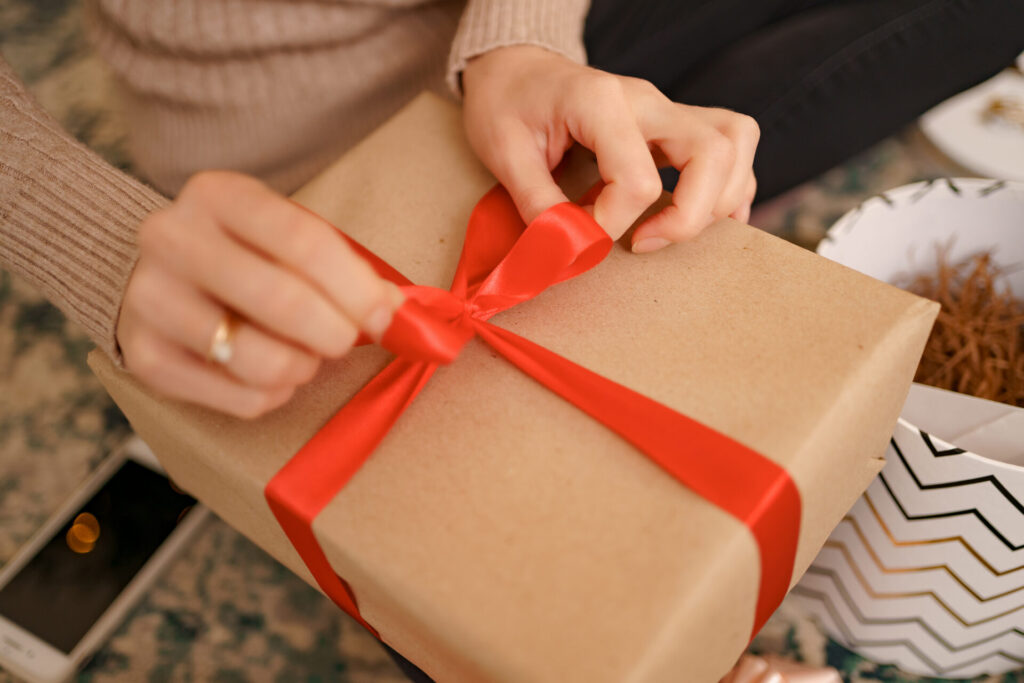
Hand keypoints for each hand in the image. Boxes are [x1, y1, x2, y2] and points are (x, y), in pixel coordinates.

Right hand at [117, 171, 400, 418]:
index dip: (356, 287)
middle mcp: (172, 239)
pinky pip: (240, 397)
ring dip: (303, 368)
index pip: (303, 241)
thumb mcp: (283, 237)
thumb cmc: (239, 254)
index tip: (386, 316)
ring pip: (258, 359)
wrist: (149, 276)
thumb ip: (340, 266)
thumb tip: (396, 311)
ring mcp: (150, 299)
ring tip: (306, 357)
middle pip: (281, 300)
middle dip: (335, 332)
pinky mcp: (144, 356)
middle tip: (347, 340)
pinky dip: (273, 394)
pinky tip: (271, 376)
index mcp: (217, 195)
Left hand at [462, 46, 758, 251]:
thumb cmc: (507, 104)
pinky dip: (728, 187)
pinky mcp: (674, 123)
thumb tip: (571, 250)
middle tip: (643, 241)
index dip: (612, 224)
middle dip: (689, 216)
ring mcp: (667, 109)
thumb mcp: (503, 153)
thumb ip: (538, 204)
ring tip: (671, 228)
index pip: (637, 180)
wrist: (514, 68)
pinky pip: (731, 147)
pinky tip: (700, 215)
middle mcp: (647, 101)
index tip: (579, 234)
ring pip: (735, 143)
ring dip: (718, 199)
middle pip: (712, 153)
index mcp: (600, 102)